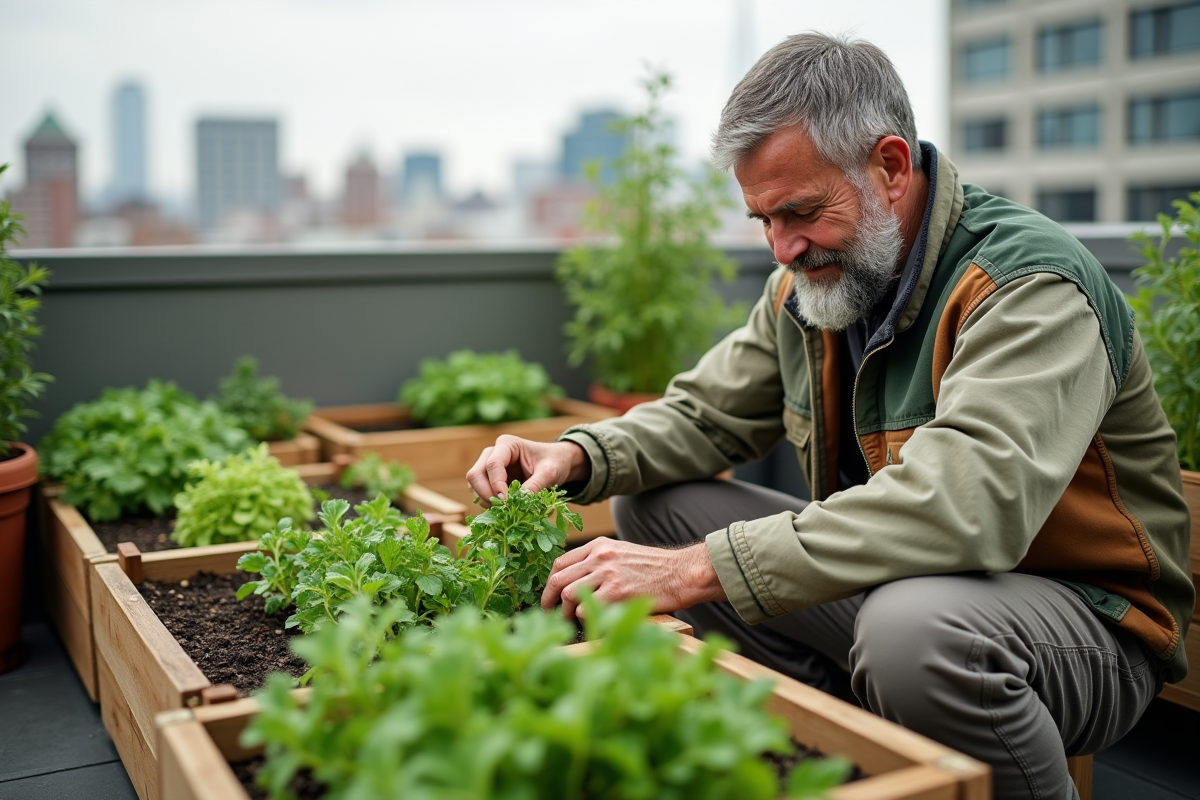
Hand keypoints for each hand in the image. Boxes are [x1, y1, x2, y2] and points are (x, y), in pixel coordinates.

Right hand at [466, 436, 589, 506]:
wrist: (557, 463)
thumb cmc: (554, 462)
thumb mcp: (550, 472)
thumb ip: (535, 485)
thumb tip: (519, 502)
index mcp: (507, 444)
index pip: (493, 464)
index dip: (496, 484)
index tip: (506, 501)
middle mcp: (492, 453)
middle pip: (476, 475)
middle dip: (486, 494)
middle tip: (502, 509)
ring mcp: (488, 467)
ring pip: (474, 485)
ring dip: (485, 500)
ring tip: (504, 510)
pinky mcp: (489, 480)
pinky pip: (480, 492)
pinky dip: (488, 503)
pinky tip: (503, 509)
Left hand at [541, 538, 726, 620]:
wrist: (681, 573)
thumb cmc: (655, 568)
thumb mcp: (622, 553)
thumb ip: (599, 562)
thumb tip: (576, 581)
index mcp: (599, 546)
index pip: (560, 562)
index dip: (550, 583)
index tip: (551, 597)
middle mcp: (600, 556)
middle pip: (559, 579)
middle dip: (550, 600)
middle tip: (552, 615)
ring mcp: (608, 574)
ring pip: (569, 595)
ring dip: (567, 613)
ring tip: (574, 623)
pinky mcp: (617, 592)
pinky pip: (587, 608)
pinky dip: (586, 618)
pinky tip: (594, 622)